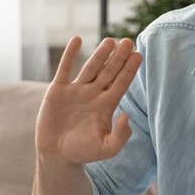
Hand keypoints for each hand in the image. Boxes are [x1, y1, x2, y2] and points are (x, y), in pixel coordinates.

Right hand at [35, 36, 142, 165]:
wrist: (56, 155)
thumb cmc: (82, 152)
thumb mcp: (106, 149)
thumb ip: (120, 135)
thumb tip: (127, 116)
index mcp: (106, 105)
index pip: (121, 83)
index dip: (130, 69)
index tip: (138, 54)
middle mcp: (93, 94)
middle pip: (109, 72)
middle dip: (118, 57)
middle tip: (128, 41)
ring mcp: (76, 90)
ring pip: (91, 67)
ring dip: (100, 54)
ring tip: (110, 41)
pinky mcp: (58, 90)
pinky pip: (65, 68)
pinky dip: (70, 54)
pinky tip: (77, 39)